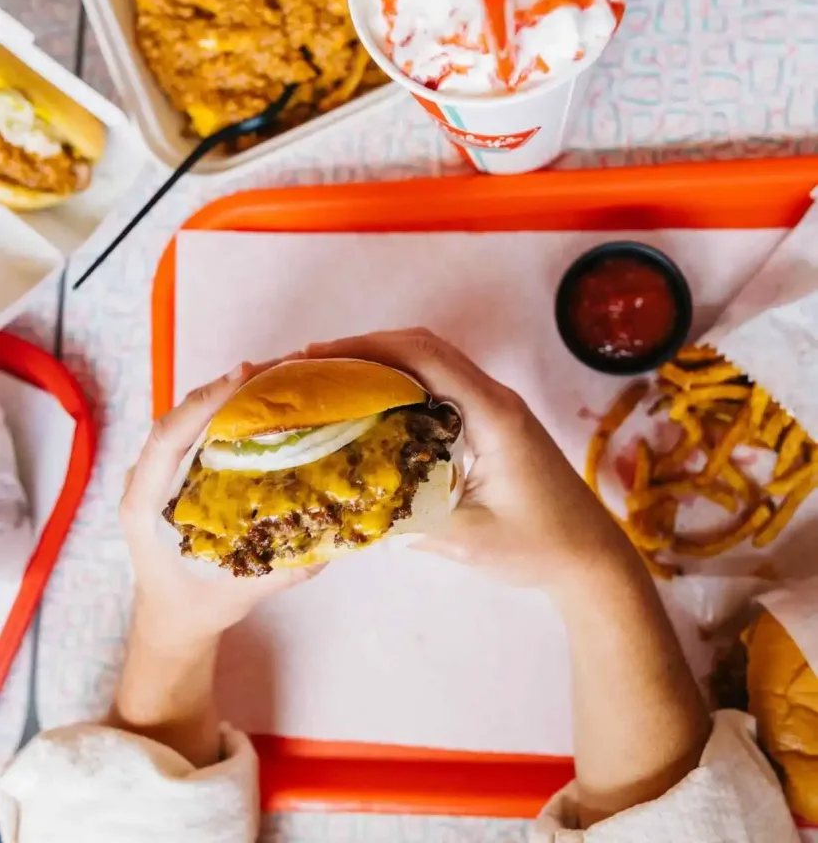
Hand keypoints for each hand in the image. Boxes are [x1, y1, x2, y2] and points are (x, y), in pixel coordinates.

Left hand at [120, 362, 319, 647]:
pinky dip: (228, 412)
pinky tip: (264, 405)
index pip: (169, 437)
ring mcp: (159, 474)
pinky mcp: (176, 474)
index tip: (243, 376)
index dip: (204, 403)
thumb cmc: (196, 607)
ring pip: (189, 418)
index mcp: (145, 504)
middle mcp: (147, 480)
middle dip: (226, 388)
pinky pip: (197, 431)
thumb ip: (282, 571)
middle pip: (181, 416)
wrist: (170, 622)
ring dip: (229, 395)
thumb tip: (336, 542)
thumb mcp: (240, 593)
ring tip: (277, 377)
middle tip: (278, 368)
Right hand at [308, 328, 631, 592]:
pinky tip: (369, 405)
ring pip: (433, 363)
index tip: (319, 356)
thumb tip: (351, 511)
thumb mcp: (470, 540)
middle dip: (365, 348)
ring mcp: (496, 408)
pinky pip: (441, 386)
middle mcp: (495, 399)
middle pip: (425, 348)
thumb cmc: (541, 547)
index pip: (426, 358)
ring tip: (330, 379)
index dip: (369, 349)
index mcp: (493, 415)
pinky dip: (401, 383)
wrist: (592, 556)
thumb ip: (412, 522)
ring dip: (382, 362)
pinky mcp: (493, 423)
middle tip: (311, 365)